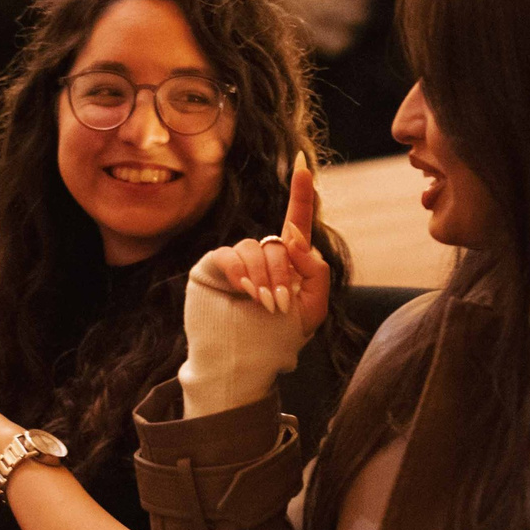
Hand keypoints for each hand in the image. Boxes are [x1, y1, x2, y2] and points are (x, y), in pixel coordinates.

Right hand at [190, 154, 330, 332]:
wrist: (242, 363)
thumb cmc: (278, 339)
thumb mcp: (313, 309)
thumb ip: (317, 272)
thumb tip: (295, 239)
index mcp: (288, 263)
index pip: (296, 221)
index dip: (301, 193)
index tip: (304, 165)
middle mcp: (262, 256)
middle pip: (278, 242)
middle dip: (283, 273)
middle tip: (279, 304)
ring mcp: (236, 260)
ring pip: (255, 249)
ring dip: (263, 277)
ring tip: (263, 304)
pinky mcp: (213, 267)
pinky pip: (229, 256)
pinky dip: (241, 274)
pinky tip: (245, 293)